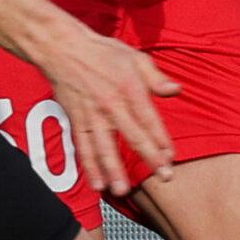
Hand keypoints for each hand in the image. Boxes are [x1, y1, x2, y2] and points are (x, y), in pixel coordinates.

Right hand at [37, 27, 178, 195]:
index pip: (150, 119)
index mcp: (129, 88)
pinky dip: (90, 167)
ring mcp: (92, 115)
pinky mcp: (76, 120)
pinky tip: (97, 185)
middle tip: (164, 179)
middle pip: (132, 136)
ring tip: (123, 191)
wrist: (63, 48)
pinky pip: (83, 147)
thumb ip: (155, 77)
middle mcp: (111, 104)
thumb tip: (176, 90)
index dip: (162, 139)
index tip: (171, 156)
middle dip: (150, 159)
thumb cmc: (102, 52)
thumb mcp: (134, 57)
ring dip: (114, 170)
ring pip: (104, 147)